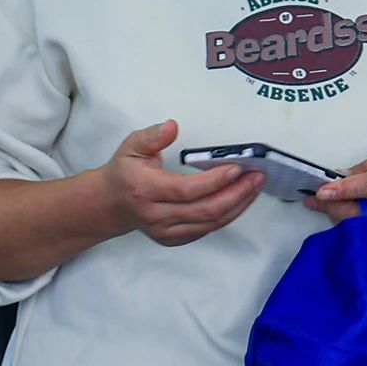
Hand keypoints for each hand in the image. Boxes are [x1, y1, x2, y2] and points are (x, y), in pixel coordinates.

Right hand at [92, 119, 260, 246]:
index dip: (214, 181)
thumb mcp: (131, 147)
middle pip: (204, 210)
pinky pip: (207, 229)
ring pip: (210, 223)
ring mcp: (165, 231)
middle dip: (236, 194)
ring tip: (255, 186)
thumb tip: (172, 126)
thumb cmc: (125, 173)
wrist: (110, 204)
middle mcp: (155, 215)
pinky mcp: (174, 239)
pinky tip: (240, 199)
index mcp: (145, 190)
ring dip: (237, 205)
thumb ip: (152, 136)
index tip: (237, 168)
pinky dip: (228, 215)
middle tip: (256, 177)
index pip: (186, 190)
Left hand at [310, 147, 366, 247]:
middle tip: (314, 197)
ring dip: (338, 217)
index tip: (323, 190)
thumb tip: (338, 178)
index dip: (345, 189)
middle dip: (333, 206)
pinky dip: (349, 228)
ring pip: (361, 230)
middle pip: (363, 213)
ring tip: (322, 204)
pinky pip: (366, 239)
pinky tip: (340, 216)